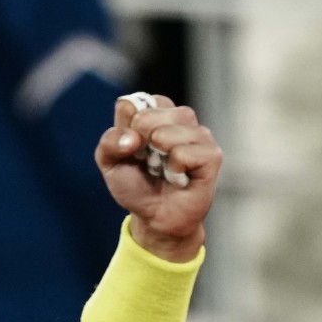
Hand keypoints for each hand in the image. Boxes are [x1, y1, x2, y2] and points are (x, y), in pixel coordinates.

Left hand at [93, 94, 221, 261]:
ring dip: (156, 156)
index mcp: (156, 113)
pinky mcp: (212, 155)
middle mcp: (180, 119)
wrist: (155, 217)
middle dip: (139, 143)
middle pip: (150, 114)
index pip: (133, 103)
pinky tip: (178, 177)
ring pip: (168, 131)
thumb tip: (133, 138)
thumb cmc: (136, 186)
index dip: (125, 129)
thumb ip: (109, 142)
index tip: (131, 149)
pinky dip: (174, 168)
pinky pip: (184, 153)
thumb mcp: (110, 163)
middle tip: (147, 162)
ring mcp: (199, 135)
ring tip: (162, 170)